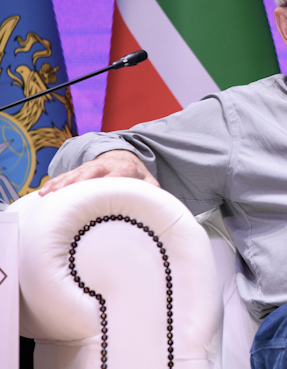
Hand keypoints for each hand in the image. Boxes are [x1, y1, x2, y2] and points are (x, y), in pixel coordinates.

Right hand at [39, 150, 159, 195]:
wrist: (126, 158)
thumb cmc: (138, 177)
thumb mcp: (149, 183)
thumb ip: (154, 194)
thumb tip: (160, 211)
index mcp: (127, 168)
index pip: (120, 173)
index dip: (111, 180)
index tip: (103, 191)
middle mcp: (107, 165)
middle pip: (93, 170)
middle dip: (80, 181)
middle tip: (68, 193)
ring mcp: (92, 166)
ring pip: (76, 173)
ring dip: (63, 183)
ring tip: (50, 194)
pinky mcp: (80, 171)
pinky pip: (66, 176)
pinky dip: (55, 183)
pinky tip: (45, 193)